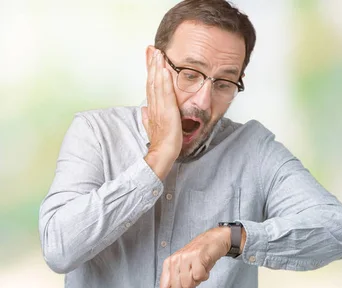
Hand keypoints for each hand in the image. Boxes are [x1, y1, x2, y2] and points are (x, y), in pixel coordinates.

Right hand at [142, 48, 181, 179]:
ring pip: (157, 84)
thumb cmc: (160, 144)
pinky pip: (165, 93)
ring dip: (157, 68)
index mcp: (152, 108)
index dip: (149, 71)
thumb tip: (144, 110)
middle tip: (152, 49)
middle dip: (151, 64)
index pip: (150, 85)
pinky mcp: (168, 112)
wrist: (162, 155)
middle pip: (151, 81)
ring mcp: (160, 108)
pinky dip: (164, 81)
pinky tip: (164, 70)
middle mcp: (154, 106)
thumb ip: (148, 118)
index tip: (149, 57)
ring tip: (157, 53)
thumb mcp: (154, 128)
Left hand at [159, 227, 230, 287]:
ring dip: (198, 279)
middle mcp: (175, 259)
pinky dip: (205, 275)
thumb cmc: (201, 256)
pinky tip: (205, 266)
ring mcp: (185, 257)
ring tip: (201, 268)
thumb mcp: (191, 273)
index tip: (186, 280)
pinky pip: (199, 276)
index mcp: (169, 263)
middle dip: (189, 285)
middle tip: (195, 274)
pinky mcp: (197, 256)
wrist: (215, 240)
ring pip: (187, 283)